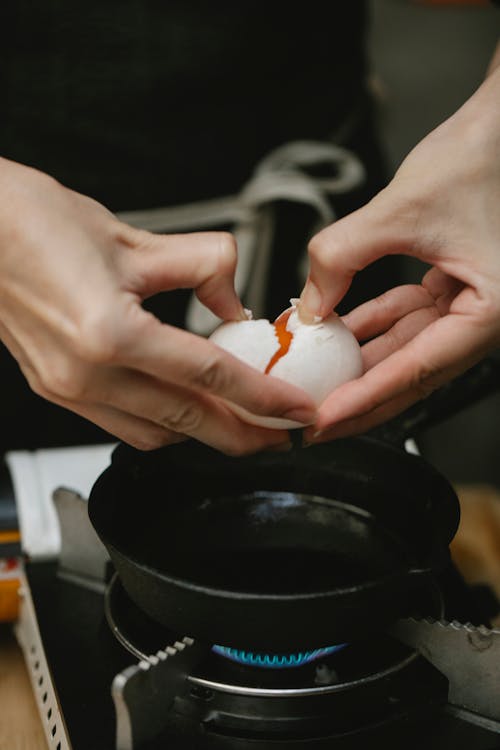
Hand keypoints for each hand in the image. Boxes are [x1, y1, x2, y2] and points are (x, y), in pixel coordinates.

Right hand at [0, 159, 315, 453]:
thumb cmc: (33, 222)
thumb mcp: (132, 237)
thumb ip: (198, 267)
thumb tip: (231, 299)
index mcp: (109, 333)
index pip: (209, 376)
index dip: (264, 398)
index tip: (297, 411)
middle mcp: (86, 372)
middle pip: (187, 420)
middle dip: (243, 435)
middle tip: (282, 434)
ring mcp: (67, 388)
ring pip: (154, 433)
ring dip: (202, 432)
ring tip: (240, 420)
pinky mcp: (56, 389)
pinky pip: (121, 425)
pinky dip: (163, 423)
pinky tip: (183, 407)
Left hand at [298, 65, 499, 442]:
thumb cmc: (483, 156)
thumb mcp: (401, 208)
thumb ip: (343, 256)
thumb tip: (308, 304)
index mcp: (491, 311)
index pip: (416, 370)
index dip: (364, 398)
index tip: (324, 419)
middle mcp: (484, 316)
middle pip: (411, 374)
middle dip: (359, 397)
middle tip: (313, 423)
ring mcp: (469, 303)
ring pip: (406, 349)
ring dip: (361, 363)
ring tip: (317, 381)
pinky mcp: (454, 286)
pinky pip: (407, 318)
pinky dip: (371, 325)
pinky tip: (337, 331)